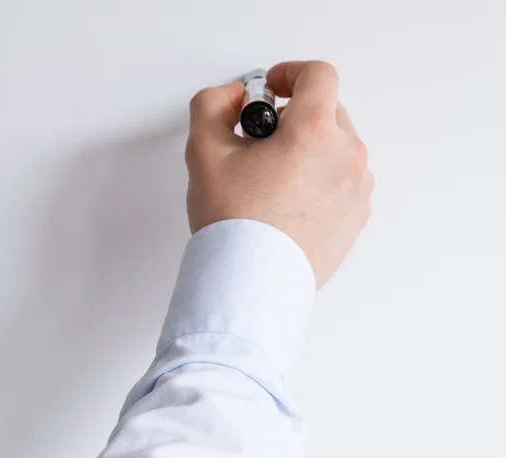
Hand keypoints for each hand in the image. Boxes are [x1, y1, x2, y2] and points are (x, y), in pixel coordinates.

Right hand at [185, 60, 373, 288]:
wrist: (252, 282)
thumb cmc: (233, 223)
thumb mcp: (204, 151)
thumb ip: (213, 105)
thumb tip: (234, 98)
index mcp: (315, 132)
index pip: (318, 75)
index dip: (290, 73)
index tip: (273, 87)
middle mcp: (346, 158)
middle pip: (329, 112)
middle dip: (296, 117)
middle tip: (264, 143)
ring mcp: (357, 190)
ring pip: (338, 148)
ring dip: (311, 150)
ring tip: (278, 179)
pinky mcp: (356, 218)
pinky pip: (344, 181)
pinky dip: (323, 180)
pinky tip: (292, 202)